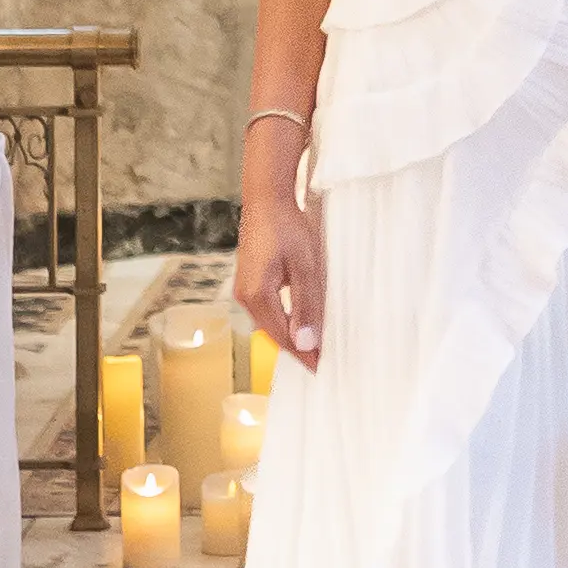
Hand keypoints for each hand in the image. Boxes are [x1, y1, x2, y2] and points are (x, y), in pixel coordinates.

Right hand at [238, 160, 326, 374]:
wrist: (266, 198)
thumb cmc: (286, 226)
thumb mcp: (305, 265)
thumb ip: (306, 304)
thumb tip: (307, 342)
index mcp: (257, 296)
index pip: (283, 337)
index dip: (303, 355)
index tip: (322, 369)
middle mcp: (245, 297)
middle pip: (274, 334)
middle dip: (297, 350)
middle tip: (322, 364)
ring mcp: (245, 290)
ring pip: (271, 324)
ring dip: (291, 337)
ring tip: (315, 349)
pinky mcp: (250, 283)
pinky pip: (268, 311)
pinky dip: (285, 322)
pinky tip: (301, 325)